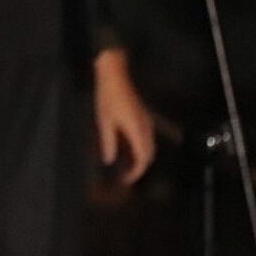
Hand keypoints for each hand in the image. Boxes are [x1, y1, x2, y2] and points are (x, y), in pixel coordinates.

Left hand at [94, 48, 155, 183]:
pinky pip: (148, 137)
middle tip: (127, 175)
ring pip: (151, 146)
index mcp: (137, 131)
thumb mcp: (104, 121)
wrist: (115, 75)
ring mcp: (147, 120)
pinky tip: (130, 147)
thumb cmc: (108, 97)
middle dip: (141, 167)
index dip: (136, 172)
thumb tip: (109, 160)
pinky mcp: (144, 115)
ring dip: (142, 157)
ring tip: (128, 164)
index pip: (142, 158)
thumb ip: (108, 142)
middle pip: (150, 154)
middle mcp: (146, 127)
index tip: (126, 180)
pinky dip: (142, 147)